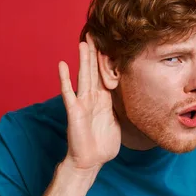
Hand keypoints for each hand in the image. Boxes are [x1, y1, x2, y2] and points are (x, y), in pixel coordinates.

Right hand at [58, 33, 120, 171]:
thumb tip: (133, 101)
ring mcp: (82, 103)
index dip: (106, 60)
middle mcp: (93, 98)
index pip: (105, 75)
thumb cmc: (103, 145)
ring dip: (83, 60)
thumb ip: (120, 109)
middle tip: (94, 34)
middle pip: (94, 71)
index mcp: (104, 100)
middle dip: (94, 53)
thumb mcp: (117, 123)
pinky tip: (62, 65)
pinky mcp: (74, 111)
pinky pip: (69, 93)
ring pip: (84, 77)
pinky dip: (65, 79)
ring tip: (83, 43)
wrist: (91, 161)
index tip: (109, 43)